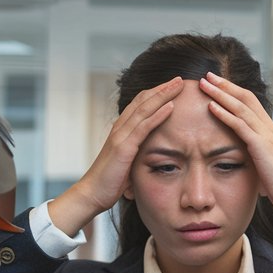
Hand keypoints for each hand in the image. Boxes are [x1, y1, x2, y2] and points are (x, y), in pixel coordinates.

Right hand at [49, 77, 182, 235]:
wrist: (93, 193)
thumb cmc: (111, 181)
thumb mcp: (129, 161)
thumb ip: (138, 151)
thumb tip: (153, 151)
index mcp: (122, 130)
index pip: (141, 104)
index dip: (157, 93)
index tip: (173, 86)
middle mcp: (120, 127)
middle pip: (143, 100)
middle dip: (162, 88)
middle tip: (179, 78)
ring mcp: (121, 135)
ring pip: (144, 108)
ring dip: (163, 95)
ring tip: (178, 85)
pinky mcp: (123, 147)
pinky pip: (143, 126)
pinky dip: (158, 114)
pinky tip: (171, 106)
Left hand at [199, 72, 272, 232]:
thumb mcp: (265, 164)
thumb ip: (253, 156)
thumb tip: (240, 160)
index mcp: (269, 130)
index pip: (250, 102)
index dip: (233, 90)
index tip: (216, 83)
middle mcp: (268, 127)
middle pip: (244, 97)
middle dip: (224, 85)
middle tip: (206, 75)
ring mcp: (265, 134)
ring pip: (240, 106)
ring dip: (220, 93)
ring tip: (204, 83)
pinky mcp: (261, 145)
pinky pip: (239, 124)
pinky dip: (223, 113)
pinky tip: (210, 106)